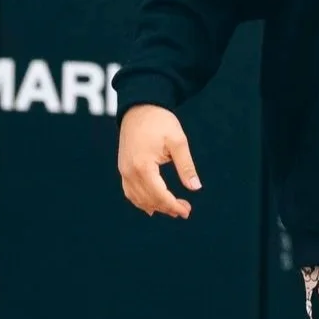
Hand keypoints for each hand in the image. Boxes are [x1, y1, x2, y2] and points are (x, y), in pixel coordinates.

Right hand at [117, 103, 200, 218]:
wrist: (139, 107)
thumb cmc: (160, 122)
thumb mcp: (178, 141)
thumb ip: (186, 166)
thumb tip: (195, 187)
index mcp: (143, 166)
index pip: (159, 195)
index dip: (174, 206)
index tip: (187, 211)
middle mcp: (129, 171)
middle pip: (148, 200)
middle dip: (167, 208)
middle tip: (185, 210)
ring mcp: (123, 170)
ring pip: (137, 198)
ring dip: (155, 206)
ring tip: (173, 209)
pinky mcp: (122, 167)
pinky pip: (129, 191)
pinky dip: (140, 201)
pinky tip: (151, 206)